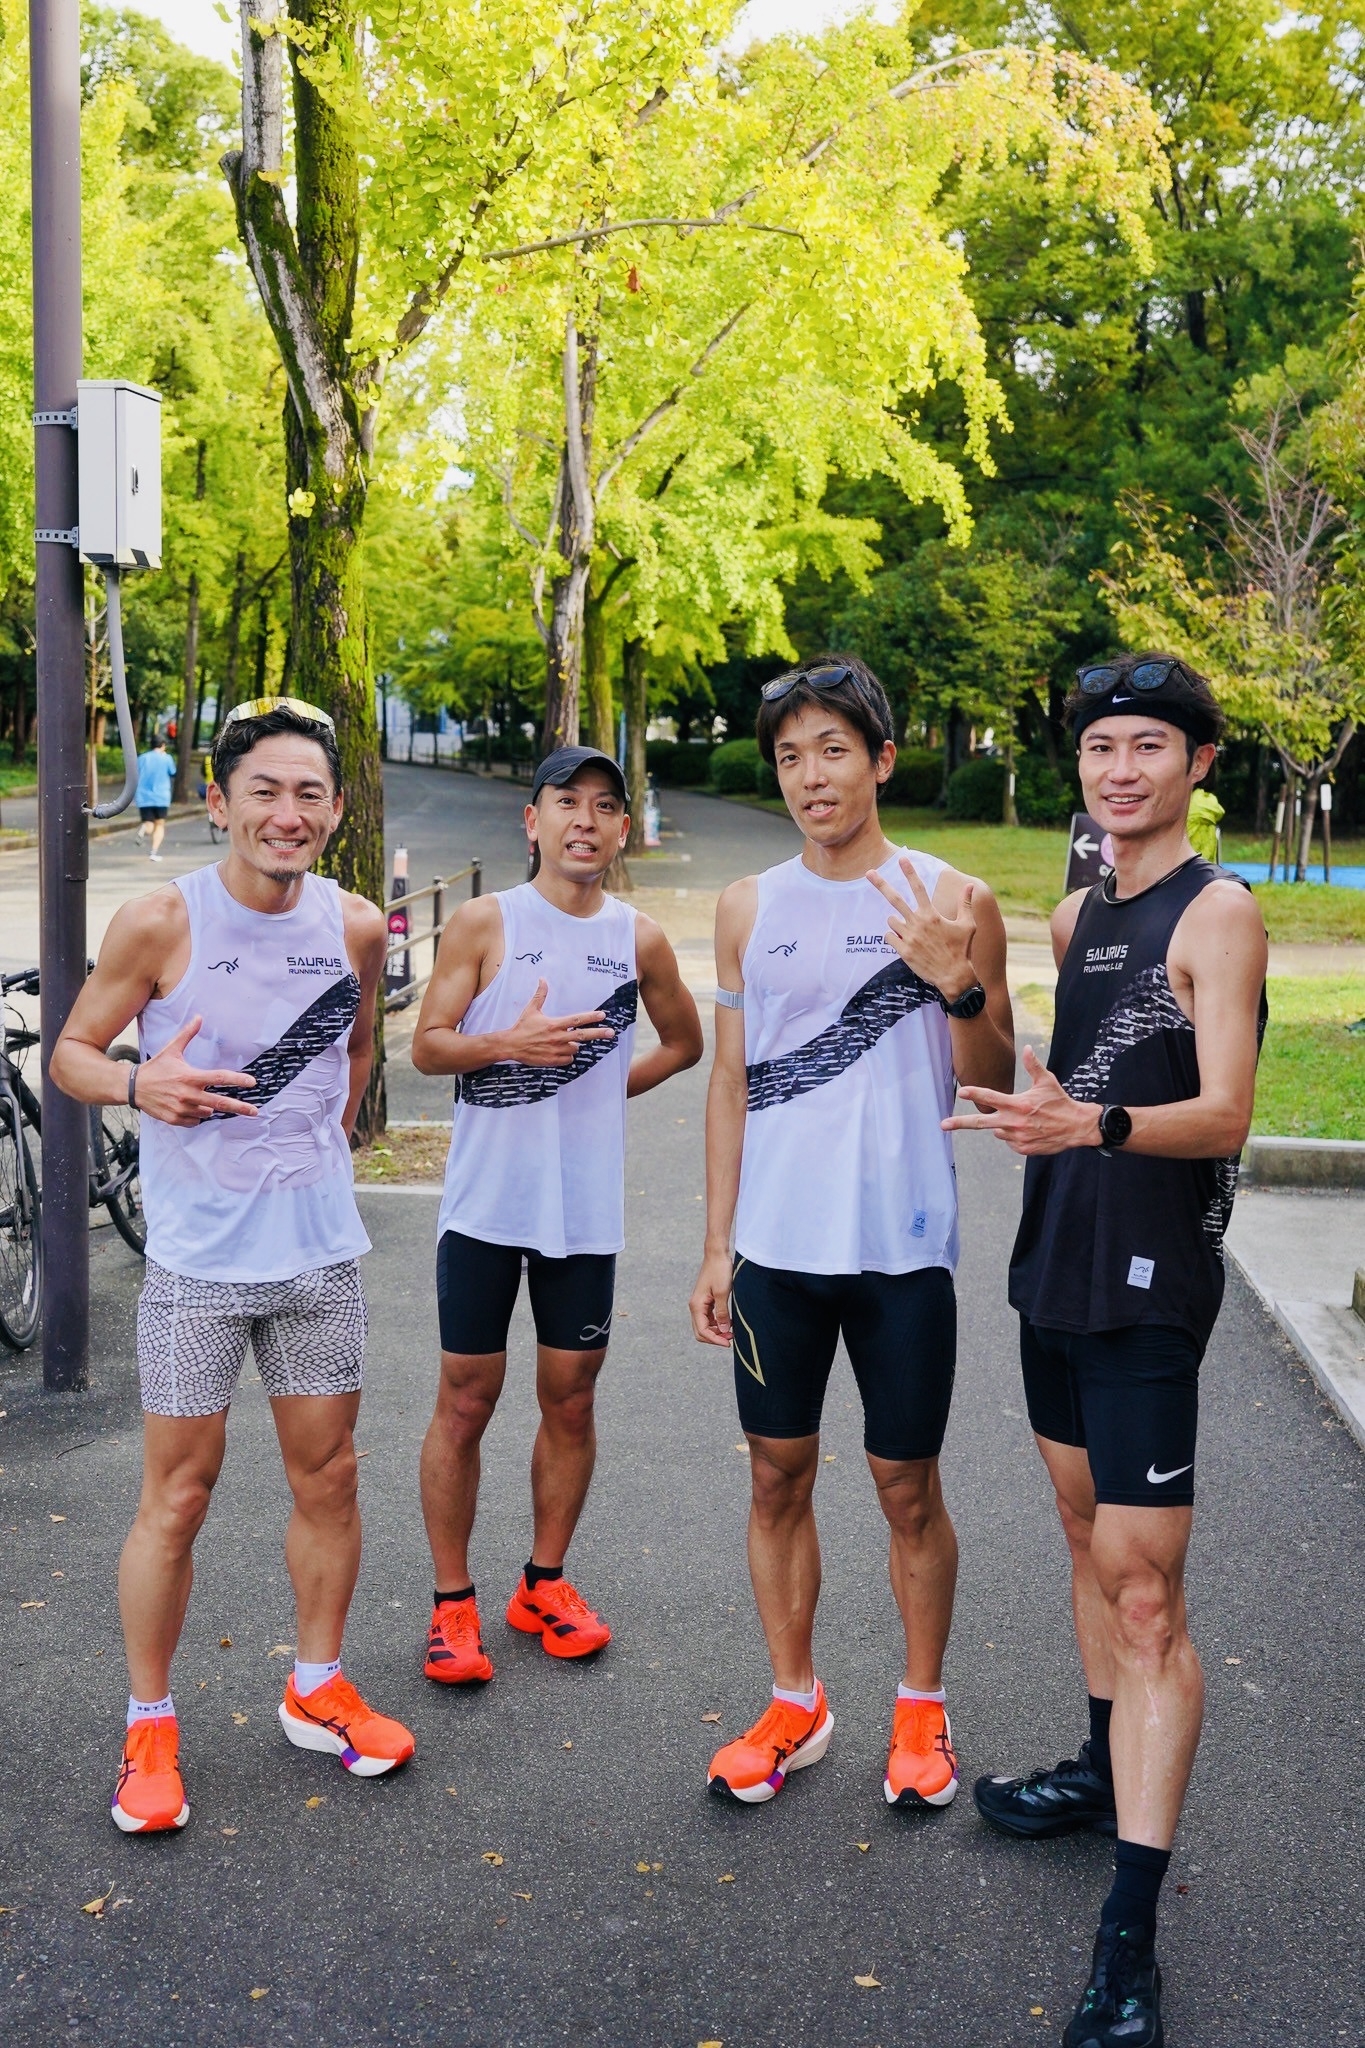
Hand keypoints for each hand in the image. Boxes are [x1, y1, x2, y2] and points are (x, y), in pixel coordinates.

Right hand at [133, 1015, 258, 1124]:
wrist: (132, 1087)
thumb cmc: (155, 1067)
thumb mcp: (171, 1050)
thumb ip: (187, 1035)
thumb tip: (199, 1017)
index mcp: (190, 1076)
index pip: (220, 1078)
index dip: (238, 1080)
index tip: (252, 1083)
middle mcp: (188, 1094)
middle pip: (220, 1102)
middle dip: (240, 1107)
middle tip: (255, 1111)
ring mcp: (181, 1108)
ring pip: (207, 1112)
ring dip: (208, 1107)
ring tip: (196, 1097)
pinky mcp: (175, 1119)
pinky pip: (195, 1121)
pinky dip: (196, 1115)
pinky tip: (187, 1106)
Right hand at [504, 978, 613, 1067]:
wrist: (511, 1045)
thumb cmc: (522, 1027)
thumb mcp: (531, 1010)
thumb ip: (540, 995)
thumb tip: (542, 979)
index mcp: (554, 1024)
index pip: (577, 1020)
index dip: (591, 1017)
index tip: (603, 1015)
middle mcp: (558, 1037)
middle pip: (583, 1035)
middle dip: (599, 1033)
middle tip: (611, 1032)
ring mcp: (556, 1050)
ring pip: (575, 1048)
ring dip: (573, 1045)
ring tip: (562, 1042)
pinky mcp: (553, 1061)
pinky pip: (568, 1059)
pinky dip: (567, 1056)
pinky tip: (559, 1051)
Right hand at [689, 1249, 733, 1346]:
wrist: (717, 1255)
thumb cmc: (719, 1271)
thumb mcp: (723, 1293)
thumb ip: (722, 1314)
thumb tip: (724, 1330)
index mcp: (696, 1305)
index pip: (702, 1331)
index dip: (715, 1340)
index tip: (728, 1343)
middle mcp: (695, 1306)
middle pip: (701, 1331)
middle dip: (715, 1337)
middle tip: (730, 1339)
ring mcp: (700, 1303)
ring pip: (705, 1325)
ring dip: (717, 1331)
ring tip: (731, 1331)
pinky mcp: (706, 1300)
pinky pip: (709, 1318)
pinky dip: (717, 1323)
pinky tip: (729, 1322)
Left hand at [868, 858, 977, 1000]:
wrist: (954, 976)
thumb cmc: (961, 949)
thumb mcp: (967, 925)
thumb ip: (965, 904)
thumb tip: (969, 885)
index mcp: (932, 914)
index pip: (919, 888)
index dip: (910, 872)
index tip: (902, 859)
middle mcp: (918, 923)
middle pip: (895, 899)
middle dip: (881, 884)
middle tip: (869, 873)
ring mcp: (909, 937)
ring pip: (891, 921)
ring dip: (897, 922)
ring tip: (911, 932)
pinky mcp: (903, 951)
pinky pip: (889, 937)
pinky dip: (893, 937)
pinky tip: (905, 942)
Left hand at [942, 1044, 1100, 1155]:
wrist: (1077, 1127)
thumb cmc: (1060, 1102)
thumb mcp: (1047, 1081)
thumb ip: (1033, 1065)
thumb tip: (1026, 1048)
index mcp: (1018, 1104)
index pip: (991, 1097)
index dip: (975, 1093)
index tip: (961, 1092)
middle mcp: (1014, 1122)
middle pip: (981, 1122)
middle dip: (960, 1123)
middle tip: (943, 1125)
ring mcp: (1018, 1137)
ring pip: (998, 1131)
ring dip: (1003, 1125)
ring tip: (1025, 1120)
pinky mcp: (1023, 1149)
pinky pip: (1009, 1141)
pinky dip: (1014, 1136)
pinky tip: (1030, 1130)